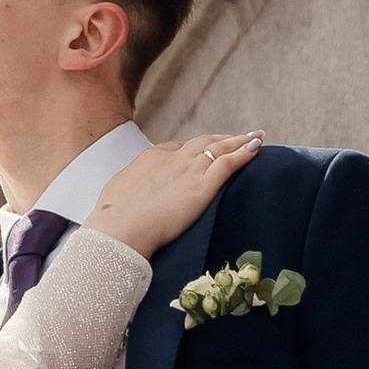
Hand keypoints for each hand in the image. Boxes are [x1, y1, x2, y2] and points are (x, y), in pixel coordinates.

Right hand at [84, 132, 263, 258]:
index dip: (192, 150)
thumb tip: (123, 197)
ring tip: (254, 137)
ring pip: (218, 148)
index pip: (176, 149)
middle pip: (201, 142)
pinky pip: (228, 163)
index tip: (201, 153)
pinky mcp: (201, 187)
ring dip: (239, 141)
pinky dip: (244, 153)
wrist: (118, 230)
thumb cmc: (111, 220)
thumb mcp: (116, 195)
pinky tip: (256, 148)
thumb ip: (128, 190)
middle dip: (220, 139)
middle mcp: (171, 159)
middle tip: (235, 138)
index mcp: (150, 159)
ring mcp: (188, 171)